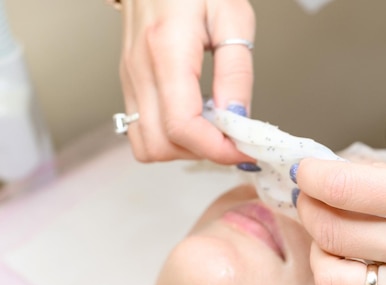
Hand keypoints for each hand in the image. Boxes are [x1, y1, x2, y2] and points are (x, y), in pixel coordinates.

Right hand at [118, 0, 255, 162]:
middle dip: (202, 152)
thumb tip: (238, 119)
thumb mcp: (233, 19)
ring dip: (184, 150)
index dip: (217, 149)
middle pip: (161, 145)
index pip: (183, 126)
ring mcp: (130, 80)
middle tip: (232, 138)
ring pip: (147, 146)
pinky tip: (194, 121)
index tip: (245, 149)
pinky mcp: (130, 85)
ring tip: (213, 129)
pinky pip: (142, 131)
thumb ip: (236, 73)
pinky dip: (170, 139)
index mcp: (167, 52)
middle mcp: (140, 71)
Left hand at [293, 159, 385, 284]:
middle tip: (313, 198)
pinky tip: (359, 275)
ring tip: (335, 240)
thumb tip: (340, 171)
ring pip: (328, 277)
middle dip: (308, 206)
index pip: (342, 185)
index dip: (310, 173)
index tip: (305, 170)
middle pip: (327, 229)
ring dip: (320, 253)